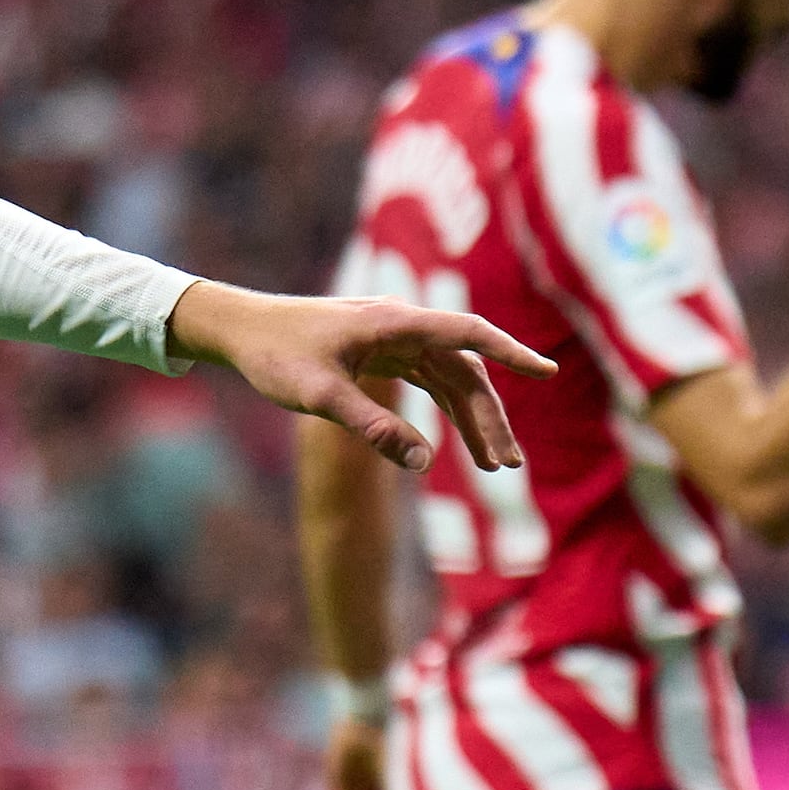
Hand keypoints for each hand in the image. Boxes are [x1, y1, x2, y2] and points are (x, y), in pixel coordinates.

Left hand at [171, 282, 560, 473]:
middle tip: (508, 465)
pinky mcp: (383, 352)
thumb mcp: (321, 397)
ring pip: (451, 378)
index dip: (510, 354)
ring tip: (494, 465)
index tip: (547, 372)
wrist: (241, 331)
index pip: (467, 335)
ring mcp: (395, 339)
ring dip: (473, 418)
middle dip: (490, 416)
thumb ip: (372, 429)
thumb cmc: (276, 356)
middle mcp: (402, 325)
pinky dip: (448, 409)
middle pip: (465, 369)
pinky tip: (460, 441)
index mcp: (394, 323)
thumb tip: (423, 464)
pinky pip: (430, 380)